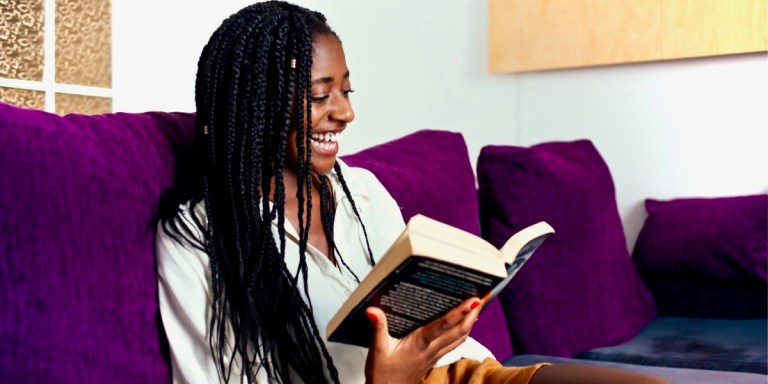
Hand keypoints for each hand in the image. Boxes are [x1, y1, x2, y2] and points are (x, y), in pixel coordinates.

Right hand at [364, 297, 481, 383]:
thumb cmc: (383, 374)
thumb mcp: (377, 349)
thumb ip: (377, 327)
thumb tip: (373, 310)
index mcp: (420, 343)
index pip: (444, 325)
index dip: (460, 312)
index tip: (473, 300)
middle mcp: (431, 348)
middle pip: (458, 331)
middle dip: (472, 315)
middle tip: (483, 298)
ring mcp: (434, 355)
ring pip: (459, 338)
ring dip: (470, 323)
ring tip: (477, 309)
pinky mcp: (432, 359)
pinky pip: (453, 345)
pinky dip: (461, 333)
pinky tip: (463, 327)